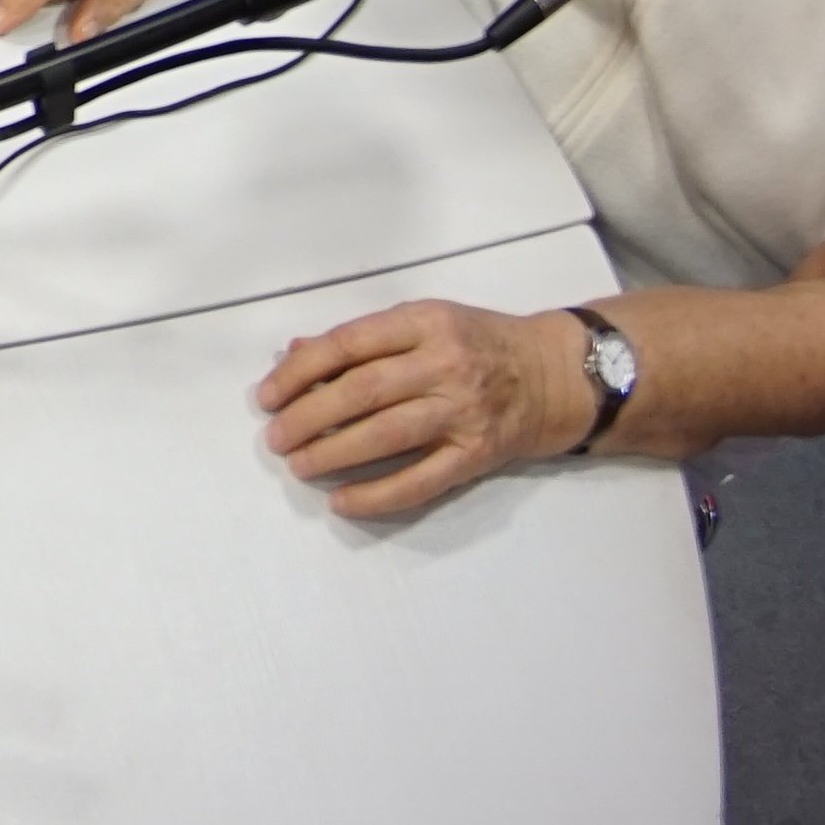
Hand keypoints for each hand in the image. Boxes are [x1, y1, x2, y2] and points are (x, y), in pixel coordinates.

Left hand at [255, 299, 601, 520]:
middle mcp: (445, 363)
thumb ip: (363, 339)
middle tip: (275, 439)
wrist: (558, 374)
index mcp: (425, 321)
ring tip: (298, 466)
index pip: (347, 345)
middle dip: (308, 417)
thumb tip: (294, 354)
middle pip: (362, 391)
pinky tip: (343, 502)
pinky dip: (378, 495)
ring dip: (334, 454)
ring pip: (387, 435)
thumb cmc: (480, 343)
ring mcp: (464, 410)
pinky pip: (422, 480)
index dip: (299, 372)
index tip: (267, 396)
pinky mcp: (479, 453)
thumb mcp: (425, 321)